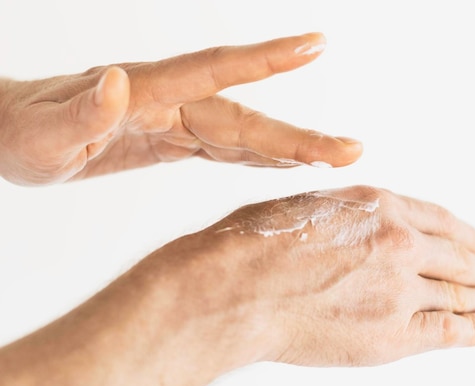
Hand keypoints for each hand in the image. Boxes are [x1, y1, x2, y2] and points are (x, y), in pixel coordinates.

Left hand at [0, 32, 361, 185]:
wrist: (11, 135)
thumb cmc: (21, 131)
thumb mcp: (41, 132)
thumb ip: (83, 109)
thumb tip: (117, 82)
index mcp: (146, 91)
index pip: (215, 70)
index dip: (266, 60)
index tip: (315, 43)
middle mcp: (171, 100)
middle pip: (246, 115)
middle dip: (300, 135)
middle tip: (352, 149)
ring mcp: (176, 120)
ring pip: (245, 133)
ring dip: (292, 147)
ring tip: (336, 158)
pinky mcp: (174, 140)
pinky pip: (226, 148)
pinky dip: (262, 156)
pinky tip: (288, 164)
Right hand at [0, 185, 474, 385]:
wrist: (230, 290)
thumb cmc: (253, 247)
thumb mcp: (305, 207)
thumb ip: (348, 217)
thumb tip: (367, 228)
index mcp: (378, 205)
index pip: (442, 220)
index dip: (467, 235)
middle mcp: (398, 242)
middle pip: (462, 257)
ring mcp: (399, 288)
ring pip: (465, 293)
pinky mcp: (391, 333)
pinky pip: (450, 330)